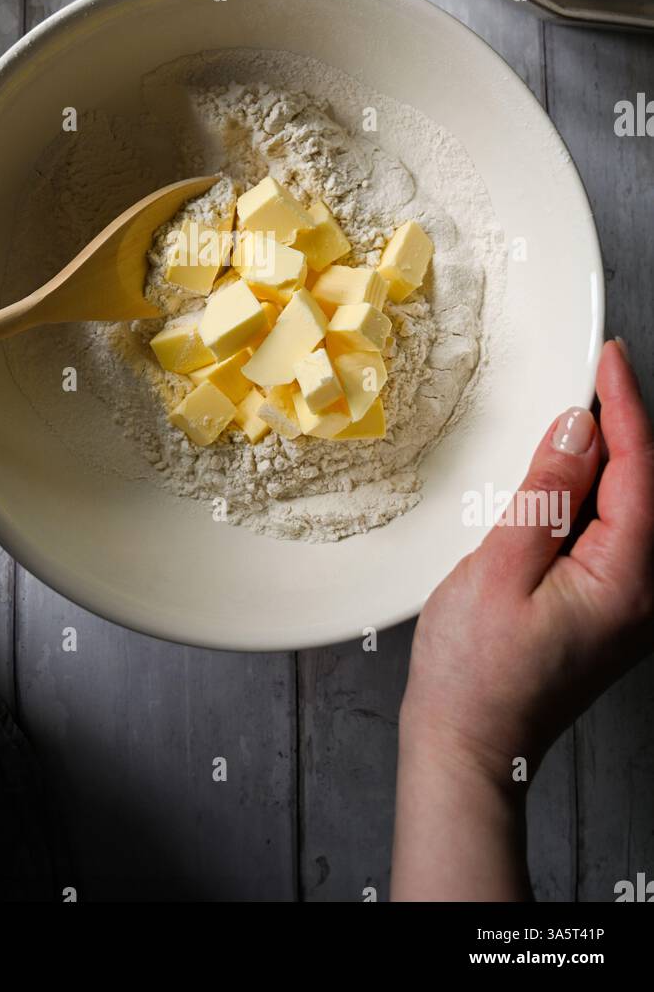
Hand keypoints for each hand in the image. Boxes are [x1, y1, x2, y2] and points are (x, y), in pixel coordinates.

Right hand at [392, 339, 653, 899]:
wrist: (469, 748)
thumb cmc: (475, 674)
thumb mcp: (502, 567)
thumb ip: (547, 492)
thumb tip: (578, 429)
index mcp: (628, 580)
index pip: (640, 470)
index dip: (625, 406)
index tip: (610, 357)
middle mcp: (645, 593)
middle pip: (647, 486)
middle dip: (626, 426)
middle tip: (597, 372)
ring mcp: (630, 604)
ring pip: (633, 508)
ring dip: (611, 458)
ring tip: (582, 413)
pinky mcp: (609, 608)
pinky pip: (617, 534)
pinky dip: (598, 493)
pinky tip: (571, 476)